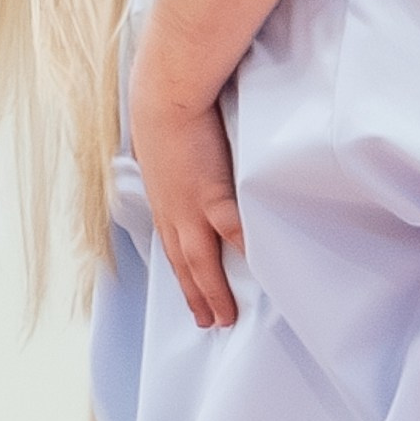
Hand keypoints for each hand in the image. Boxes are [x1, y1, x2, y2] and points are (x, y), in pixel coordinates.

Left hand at [133, 81, 245, 329]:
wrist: (165, 97)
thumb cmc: (166, 115)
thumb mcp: (164, 150)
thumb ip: (177, 170)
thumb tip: (187, 174)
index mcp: (162, 202)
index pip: (173, 248)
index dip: (183, 275)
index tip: (191, 294)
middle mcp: (172, 213)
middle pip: (184, 266)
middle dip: (195, 296)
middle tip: (209, 323)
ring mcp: (190, 208)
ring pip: (201, 262)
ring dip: (212, 293)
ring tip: (225, 317)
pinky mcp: (212, 193)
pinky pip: (231, 231)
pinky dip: (242, 253)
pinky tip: (256, 271)